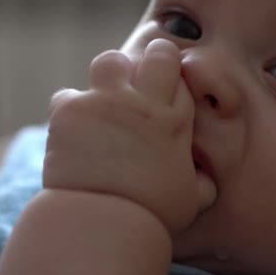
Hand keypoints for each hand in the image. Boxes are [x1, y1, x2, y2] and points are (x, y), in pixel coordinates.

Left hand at [44, 39, 216, 234]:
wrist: (103, 222)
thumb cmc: (153, 214)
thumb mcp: (192, 200)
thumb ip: (203, 182)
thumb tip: (208, 179)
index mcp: (175, 120)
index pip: (182, 77)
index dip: (174, 81)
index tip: (166, 96)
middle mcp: (142, 104)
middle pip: (157, 52)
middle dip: (154, 58)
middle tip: (142, 80)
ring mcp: (104, 103)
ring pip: (110, 61)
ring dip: (110, 75)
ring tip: (106, 100)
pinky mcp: (69, 111)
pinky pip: (67, 95)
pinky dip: (70, 110)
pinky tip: (74, 131)